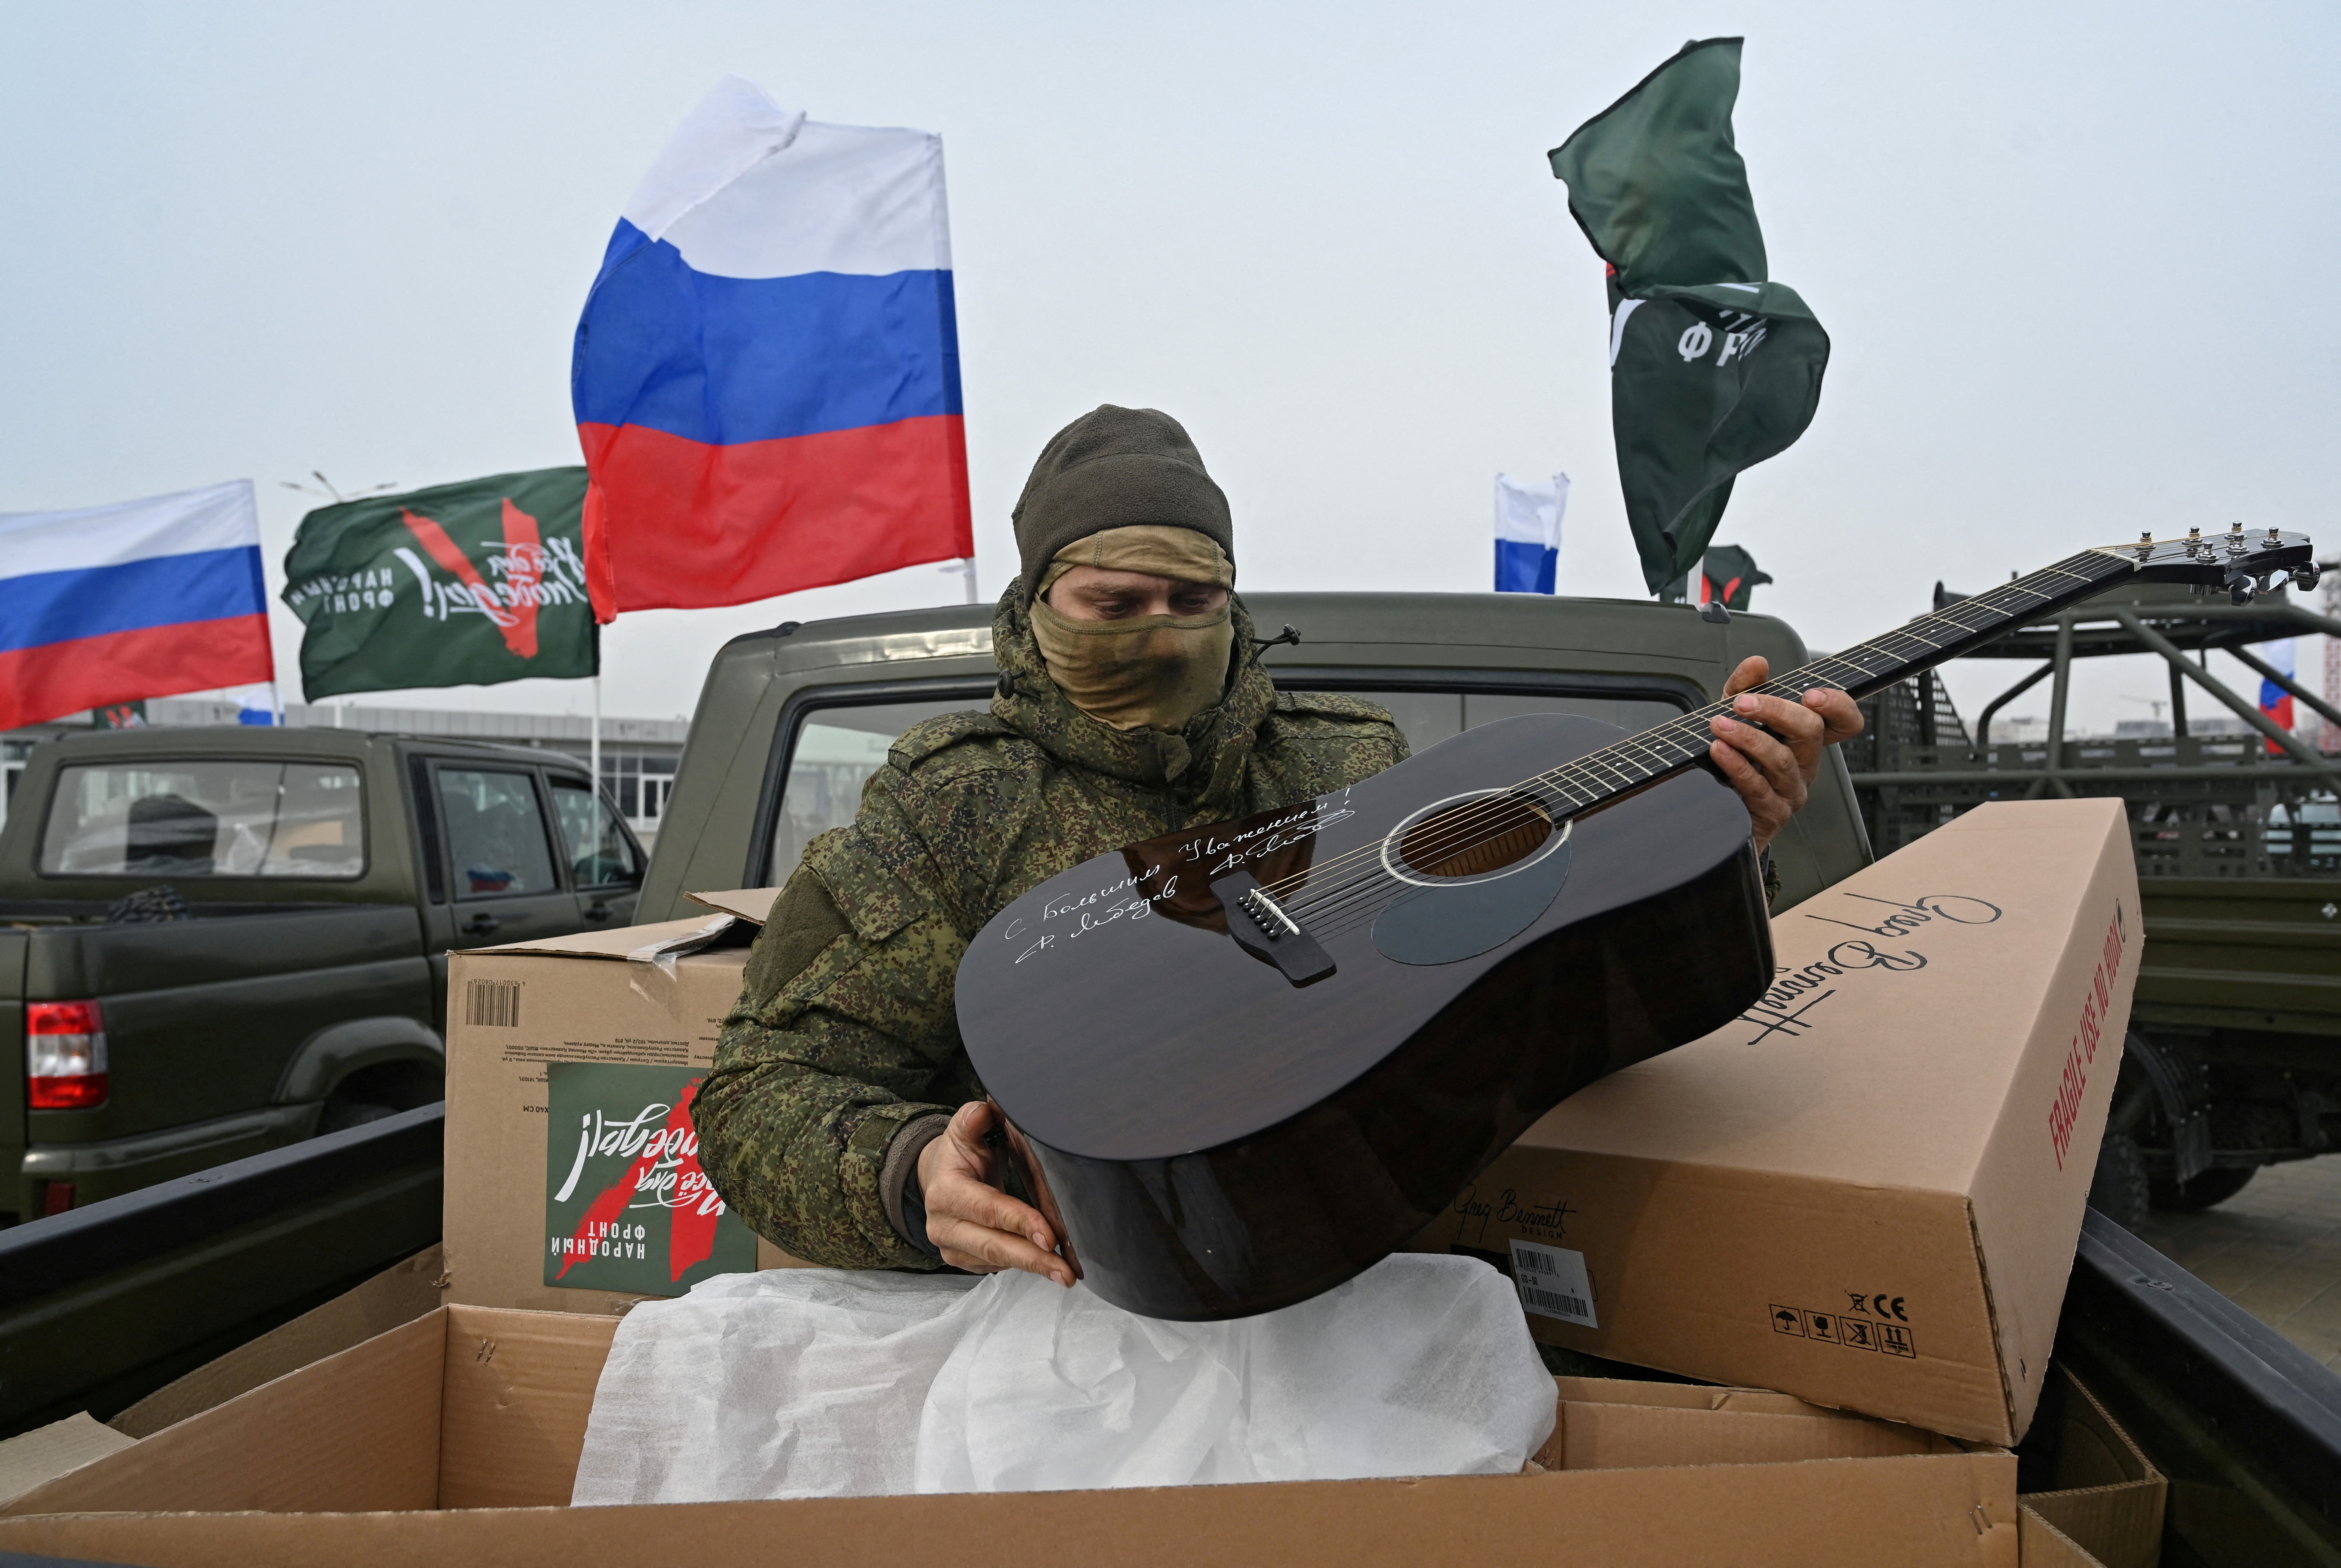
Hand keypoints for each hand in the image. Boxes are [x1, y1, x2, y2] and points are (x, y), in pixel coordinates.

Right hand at [915, 1100, 1073, 1285]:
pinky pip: (996, 1267)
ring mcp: (952, 1247)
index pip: (988, 1209)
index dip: (1019, 1222)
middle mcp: (943, 1225)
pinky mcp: (964, 1260)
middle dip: (1033, 1259)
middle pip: (993, 1246)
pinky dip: (1024, 1266)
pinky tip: (1049, 1267)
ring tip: (1067, 1274)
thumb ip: (973, 1119)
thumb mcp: (964, 1128)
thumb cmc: (961, 1151)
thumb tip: (983, 1112)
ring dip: (1034, 1267)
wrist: (940, 1175)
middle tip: (1067, 1272)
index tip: (1051, 1236)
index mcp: (945, 1191)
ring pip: (997, 1262)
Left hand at [1707, 655, 1864, 852]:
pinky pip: (1758, 788)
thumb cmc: (1733, 757)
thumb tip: (1758, 664)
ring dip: (1748, 737)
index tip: (1811, 694)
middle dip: (1776, 712)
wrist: (1709, 803)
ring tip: (1719, 725)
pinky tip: (1720, 750)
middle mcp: (1806, 765)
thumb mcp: (1735, 717)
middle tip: (1743, 703)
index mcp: (1807, 740)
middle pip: (1810, 732)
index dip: (1839, 707)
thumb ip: (1745, 687)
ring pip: (1782, 760)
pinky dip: (1737, 765)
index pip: (1845, 723)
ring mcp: (1791, 791)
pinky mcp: (1771, 813)